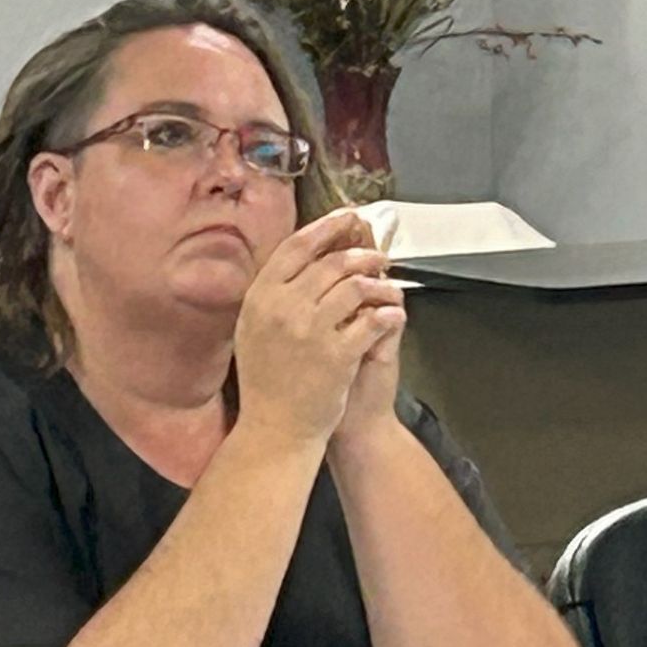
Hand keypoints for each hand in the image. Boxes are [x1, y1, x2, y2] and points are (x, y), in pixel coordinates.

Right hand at [233, 209, 394, 448]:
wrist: (276, 429)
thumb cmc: (267, 381)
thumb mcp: (254, 330)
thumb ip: (273, 294)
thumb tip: (304, 257)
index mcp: (260, 298)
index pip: (296, 247)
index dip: (326, 228)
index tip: (348, 217)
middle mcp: (282, 308)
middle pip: (331, 263)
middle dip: (363, 256)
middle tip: (379, 258)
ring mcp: (309, 331)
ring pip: (356, 287)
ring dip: (380, 284)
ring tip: (388, 288)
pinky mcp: (336, 354)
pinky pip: (372, 321)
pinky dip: (387, 315)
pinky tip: (392, 315)